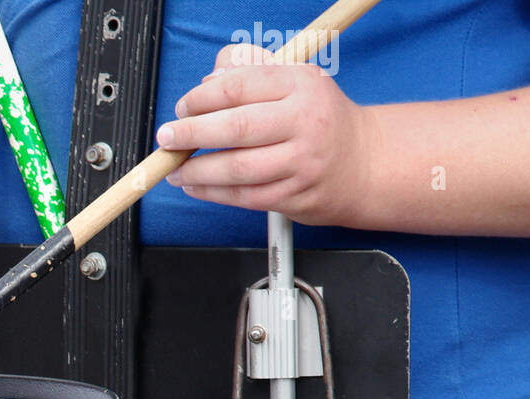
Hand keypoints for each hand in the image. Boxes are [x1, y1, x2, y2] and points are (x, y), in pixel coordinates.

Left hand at [156, 43, 376, 226]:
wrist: (362, 164)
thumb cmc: (319, 119)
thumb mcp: (294, 80)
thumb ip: (250, 71)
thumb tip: (207, 81)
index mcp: (301, 84)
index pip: (240, 86)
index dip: (202, 98)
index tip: (181, 107)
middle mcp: (304, 122)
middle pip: (236, 127)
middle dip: (192, 133)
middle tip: (167, 137)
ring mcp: (301, 162)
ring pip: (237, 168)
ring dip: (198, 170)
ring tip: (175, 169)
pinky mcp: (295, 196)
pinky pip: (245, 197)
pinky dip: (213, 193)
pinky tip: (196, 186)